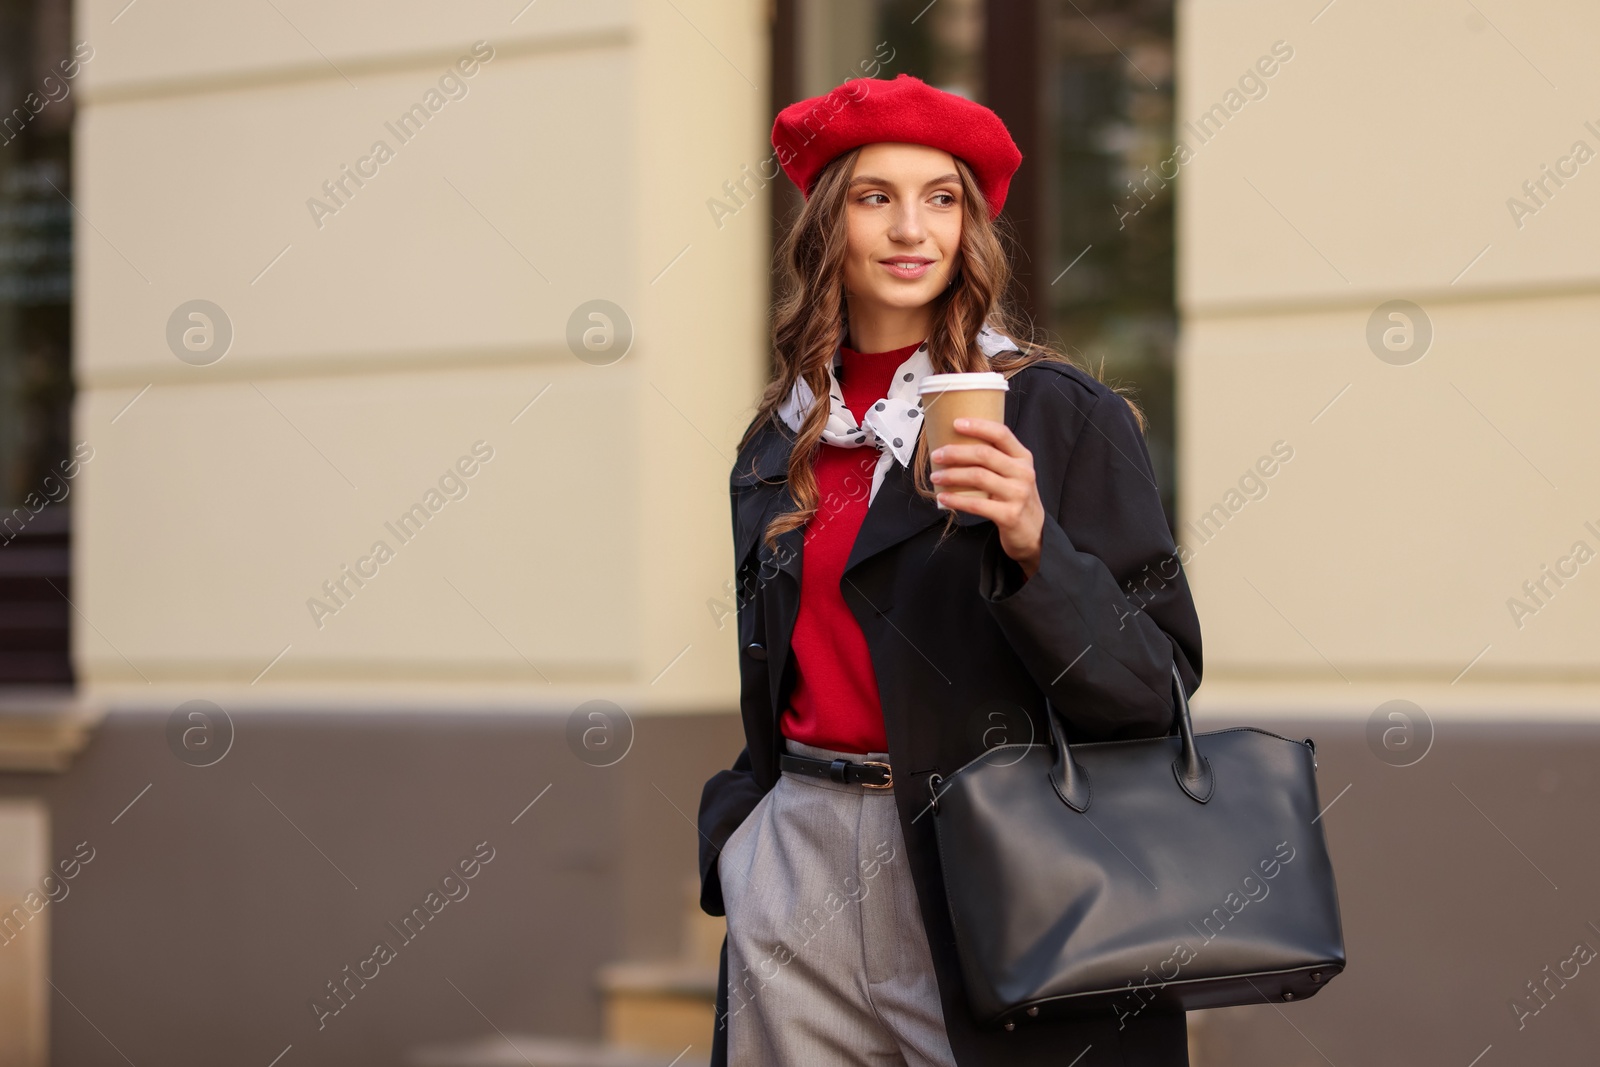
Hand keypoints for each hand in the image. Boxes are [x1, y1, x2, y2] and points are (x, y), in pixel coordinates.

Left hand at [930, 417, 1045, 578]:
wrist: (1033, 532)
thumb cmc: (1015, 498)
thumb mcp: (1014, 474)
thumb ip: (996, 459)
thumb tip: (957, 444)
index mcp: (1023, 458)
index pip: (1001, 434)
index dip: (978, 426)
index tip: (956, 423)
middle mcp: (1023, 473)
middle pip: (984, 454)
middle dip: (955, 452)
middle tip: (937, 455)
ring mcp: (1018, 494)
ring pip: (978, 477)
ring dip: (951, 475)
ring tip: (935, 476)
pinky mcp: (1009, 515)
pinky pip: (976, 504)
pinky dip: (956, 500)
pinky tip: (943, 497)